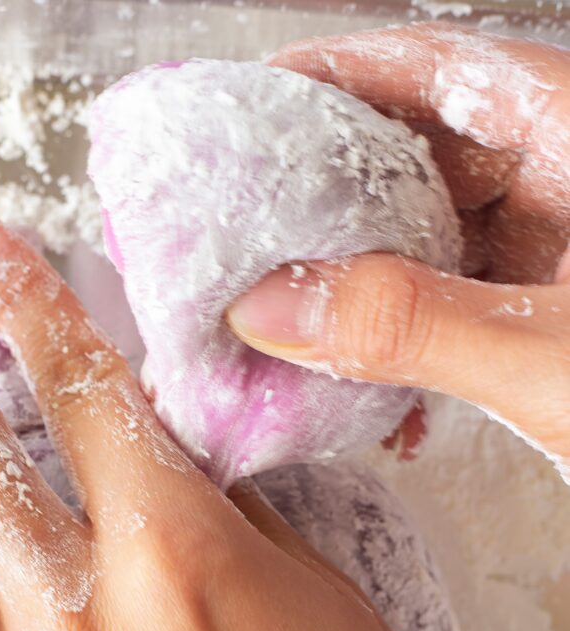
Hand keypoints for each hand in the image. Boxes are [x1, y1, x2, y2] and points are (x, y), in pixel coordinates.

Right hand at [228, 25, 569, 479]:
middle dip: (331, 199)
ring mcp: (569, 241)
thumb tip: (270, 305)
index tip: (252, 103)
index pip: (435, 69)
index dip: (332, 76)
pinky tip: (392, 401)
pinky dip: (417, 339)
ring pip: (438, 232)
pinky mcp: (561, 304)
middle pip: (424, 151)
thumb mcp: (551, 358)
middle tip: (253, 233)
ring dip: (369, 286)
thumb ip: (409, 324)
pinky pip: (465, 296)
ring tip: (299, 326)